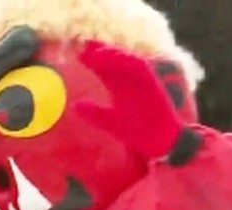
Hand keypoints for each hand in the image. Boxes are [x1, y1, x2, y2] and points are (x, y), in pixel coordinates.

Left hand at [73, 41, 182, 160]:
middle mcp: (129, 80)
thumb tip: (74, 106)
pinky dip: (129, 61)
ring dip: (113, 54)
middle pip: (114, 60)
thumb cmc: (136, 132)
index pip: (104, 68)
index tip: (78, 54)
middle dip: (100, 51)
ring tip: (97, 51)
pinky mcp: (153, 83)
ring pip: (127, 60)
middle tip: (85, 45)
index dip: (91, 60)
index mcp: (118, 87)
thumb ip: (94, 113)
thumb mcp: (109, 121)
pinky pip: (141, 68)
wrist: (157, 141)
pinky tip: (116, 58)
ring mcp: (141, 80)